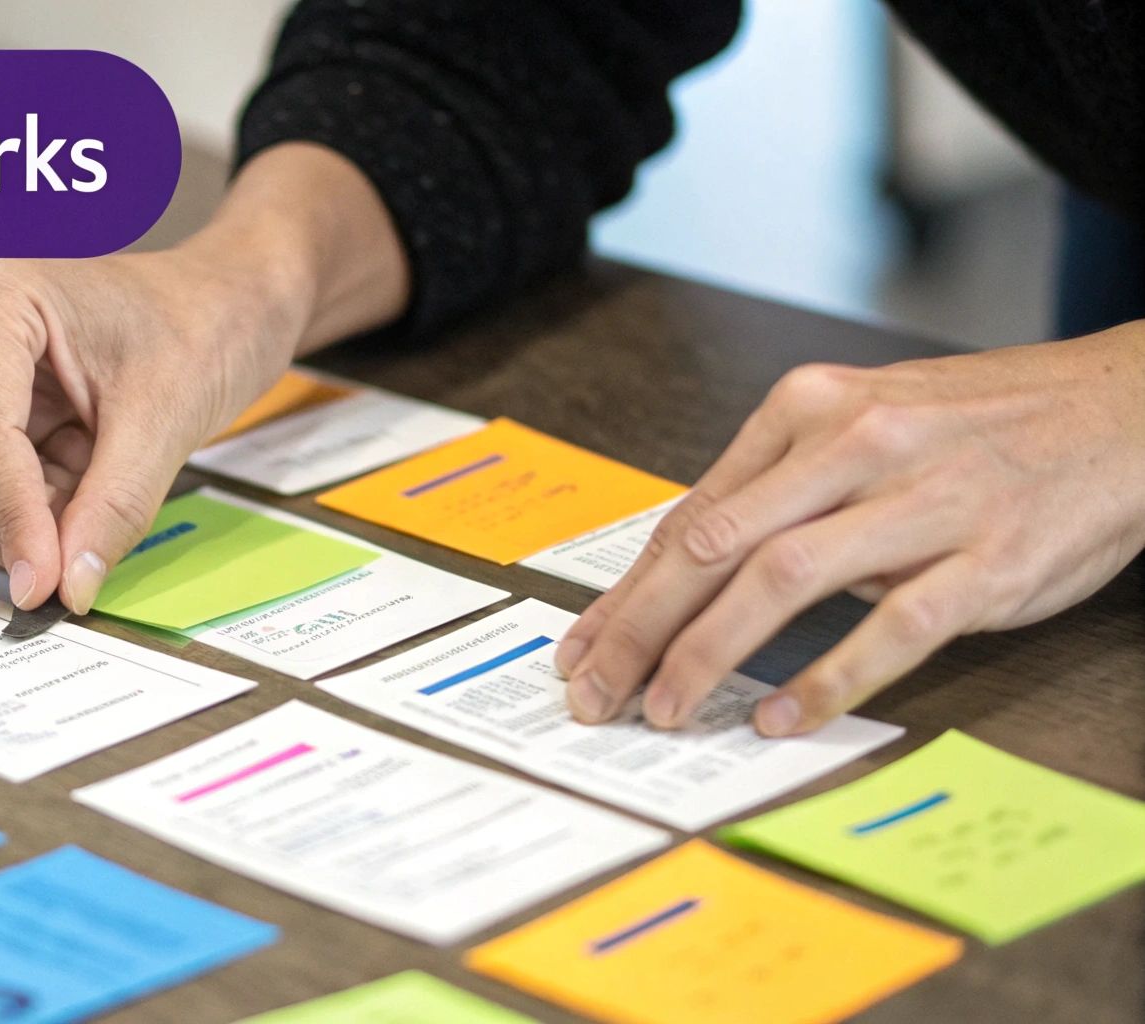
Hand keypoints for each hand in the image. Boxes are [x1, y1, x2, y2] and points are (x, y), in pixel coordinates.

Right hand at [0, 143, 408, 611]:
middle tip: (58, 573)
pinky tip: (65, 490)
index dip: (10, 520)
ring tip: (79, 504)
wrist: (218, 302)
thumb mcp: (167, 420)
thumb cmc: (200, 327)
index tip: (41, 585)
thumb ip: (114, 507)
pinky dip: (4, 507)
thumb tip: (68, 587)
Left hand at [555, 324, 1144, 735]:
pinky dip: (825, 678)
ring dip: (709, 653)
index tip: (583, 646)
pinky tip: (777, 716)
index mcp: (810, 409)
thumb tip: (689, 569)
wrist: (1124, 409)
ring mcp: (922, 500)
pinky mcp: (986, 560)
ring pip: (782, 580)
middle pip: (714, 544)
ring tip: (664, 707)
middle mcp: (856, 445)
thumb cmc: (978, 426)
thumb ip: (780, 486)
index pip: (693, 513)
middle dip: (639, 627)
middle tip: (595, 691)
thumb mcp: (865, 424)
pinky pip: (890, 628)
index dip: (628, 590)